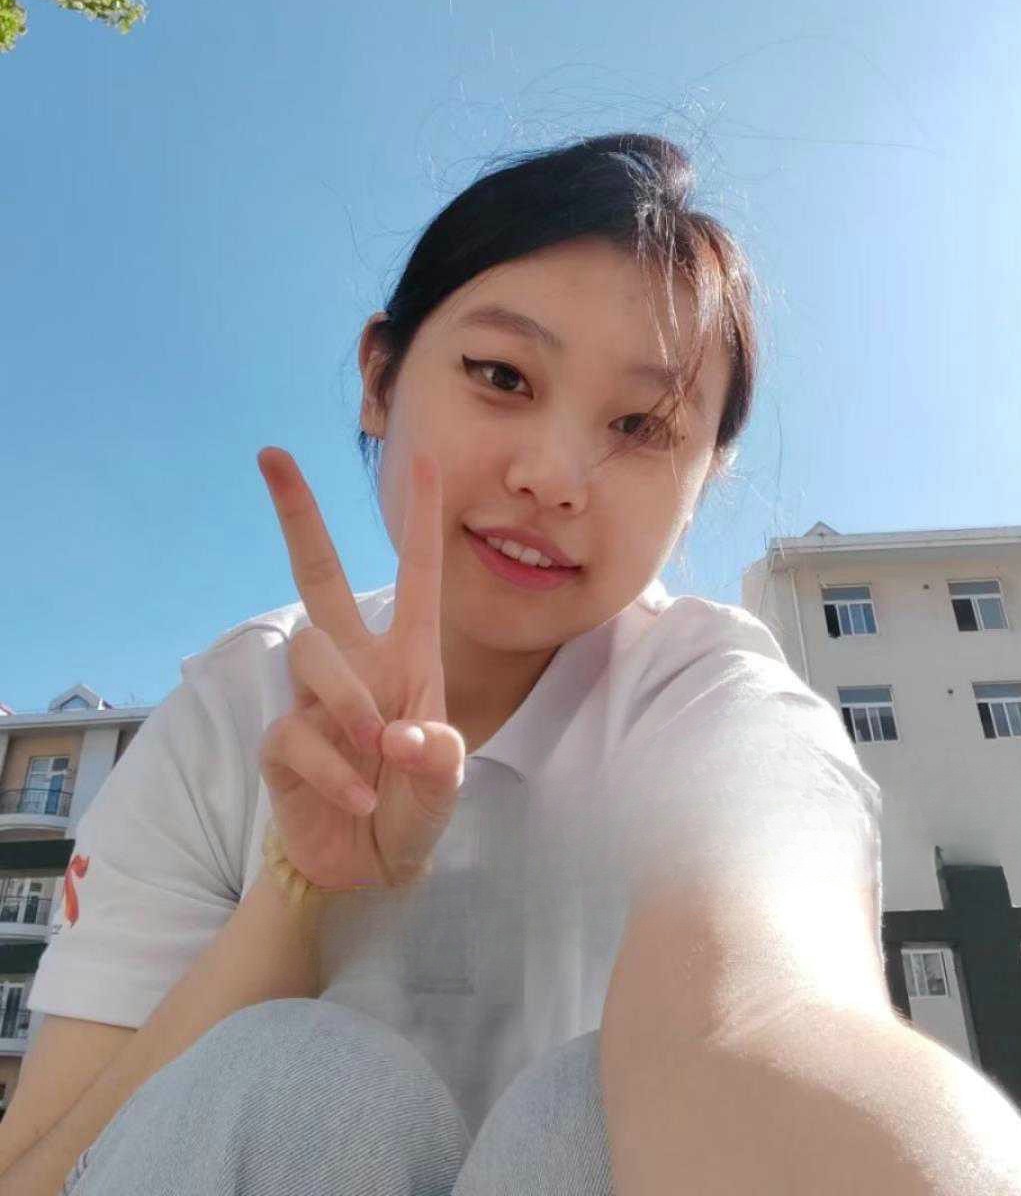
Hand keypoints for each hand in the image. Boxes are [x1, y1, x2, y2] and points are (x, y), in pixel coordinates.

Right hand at [255, 446, 464, 891]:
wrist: (369, 869)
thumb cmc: (415, 808)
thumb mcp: (445, 785)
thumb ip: (436, 760)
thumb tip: (398, 737)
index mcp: (408, 658)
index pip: (416, 576)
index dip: (422, 520)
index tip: (428, 460)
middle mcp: (357, 665)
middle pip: (319, 576)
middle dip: (298, 516)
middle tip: (272, 456)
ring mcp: (313, 700)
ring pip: (310, 653)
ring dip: (346, 700)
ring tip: (377, 751)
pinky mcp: (280, 743)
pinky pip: (294, 732)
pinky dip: (331, 767)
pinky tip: (358, 798)